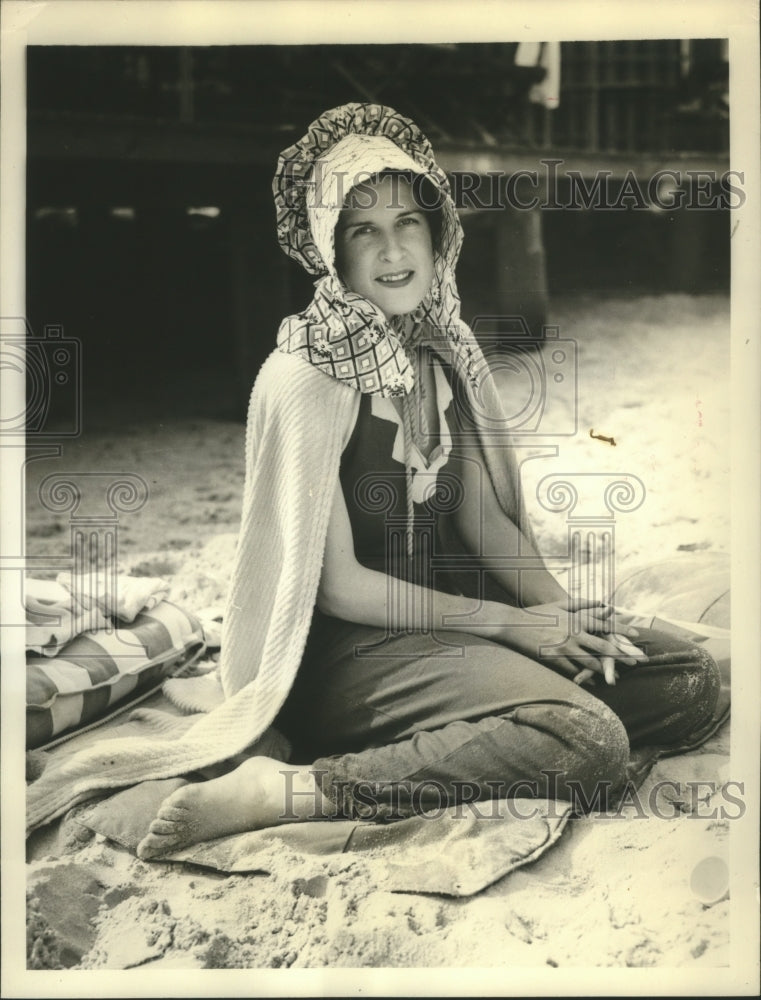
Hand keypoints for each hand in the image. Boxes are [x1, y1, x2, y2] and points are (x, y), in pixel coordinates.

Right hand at [499, 602, 645, 684]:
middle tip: (636, 662)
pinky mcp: (555, 660)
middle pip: (604, 647)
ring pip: (591, 662)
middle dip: (622, 655)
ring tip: (618, 677)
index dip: (623, 630)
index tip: (637, 635)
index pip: (606, 625)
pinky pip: (574, 671)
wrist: (515, 624)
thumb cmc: (539, 613)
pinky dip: (586, 677)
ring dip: (606, 671)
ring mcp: (564, 648)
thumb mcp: (561, 605)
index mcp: (577, 620)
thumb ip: (583, 604)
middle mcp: (574, 635)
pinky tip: (594, 683)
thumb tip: (603, 603)